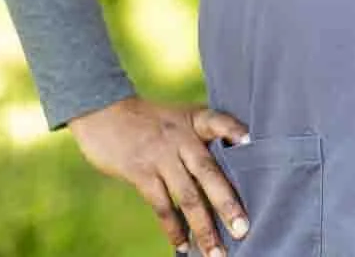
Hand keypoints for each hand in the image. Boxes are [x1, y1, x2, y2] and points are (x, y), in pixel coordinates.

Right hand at [69, 95, 250, 252]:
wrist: (104, 111)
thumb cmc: (147, 120)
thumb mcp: (176, 118)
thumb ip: (197, 139)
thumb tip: (223, 171)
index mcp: (193, 119)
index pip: (219, 121)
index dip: (235, 130)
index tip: (251, 142)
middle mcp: (181, 137)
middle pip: (208, 171)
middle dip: (226, 203)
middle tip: (242, 229)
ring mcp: (161, 155)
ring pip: (187, 196)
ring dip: (203, 227)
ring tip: (216, 252)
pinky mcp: (141, 172)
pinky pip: (161, 206)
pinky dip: (173, 228)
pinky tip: (183, 245)